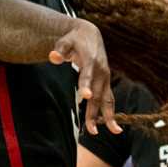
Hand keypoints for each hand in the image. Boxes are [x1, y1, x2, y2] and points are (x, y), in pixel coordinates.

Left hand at [50, 19, 120, 133]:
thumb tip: (53, 57)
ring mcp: (105, 77)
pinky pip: (109, 98)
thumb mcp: (65, 41)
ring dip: (109, 115)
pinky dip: (110, 111)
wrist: (90, 34)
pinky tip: (111, 126)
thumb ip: (59, 50)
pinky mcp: (105, 82)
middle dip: (95, 112)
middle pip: (98, 94)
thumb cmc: (74, 39)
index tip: (86, 96)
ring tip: (114, 132)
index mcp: (90, 60)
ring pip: (107, 99)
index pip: (87, 74)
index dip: (86, 85)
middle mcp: (101, 71)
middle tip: (92, 130)